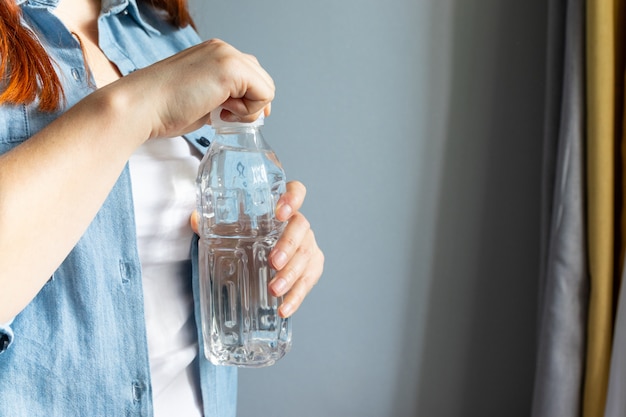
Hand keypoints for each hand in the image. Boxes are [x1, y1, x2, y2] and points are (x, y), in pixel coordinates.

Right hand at [110, 38, 274, 139]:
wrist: (141, 107)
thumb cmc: (162, 108)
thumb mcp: (200, 96)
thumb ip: (223, 97)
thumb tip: (244, 110)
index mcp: (214, 52)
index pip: (251, 74)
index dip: (250, 100)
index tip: (230, 115)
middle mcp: (223, 49)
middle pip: (263, 80)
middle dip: (250, 105)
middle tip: (223, 115)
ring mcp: (228, 56)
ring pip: (266, 88)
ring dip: (248, 109)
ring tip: (220, 114)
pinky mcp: (231, 69)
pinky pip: (264, 95)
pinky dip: (248, 112)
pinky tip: (222, 113)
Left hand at [190, 181, 323, 317]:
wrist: (252, 261)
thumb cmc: (243, 238)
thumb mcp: (226, 230)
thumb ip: (212, 223)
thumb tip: (195, 220)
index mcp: (280, 207)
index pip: (296, 191)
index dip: (292, 198)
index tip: (281, 212)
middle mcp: (297, 223)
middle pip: (301, 227)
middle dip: (288, 245)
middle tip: (273, 262)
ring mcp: (306, 245)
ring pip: (306, 255)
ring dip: (291, 274)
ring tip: (274, 289)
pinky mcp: (311, 267)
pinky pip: (309, 280)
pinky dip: (297, 296)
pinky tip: (284, 308)